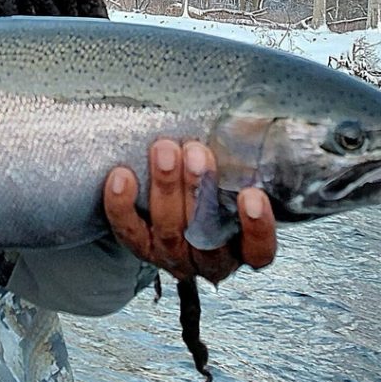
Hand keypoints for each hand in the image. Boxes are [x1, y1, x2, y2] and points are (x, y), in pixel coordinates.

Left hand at [103, 139, 276, 283]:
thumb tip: (252, 123)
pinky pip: (128, 230)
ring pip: (169, 229)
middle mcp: (209, 258)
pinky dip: (122, 204)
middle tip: (197, 152)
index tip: (252, 194)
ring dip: (166, 186)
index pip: (258, 249)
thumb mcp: (234, 176)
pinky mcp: (139, 247)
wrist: (169, 198)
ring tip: (165, 150)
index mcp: (242, 247)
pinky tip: (121, 176)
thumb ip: (244, 160)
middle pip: (206, 234)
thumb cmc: (211, 185)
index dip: (257, 226)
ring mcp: (173, 255)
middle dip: (199, 189)